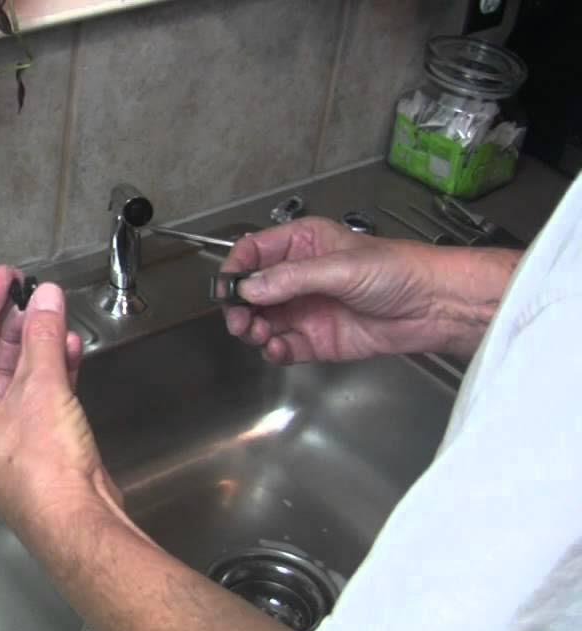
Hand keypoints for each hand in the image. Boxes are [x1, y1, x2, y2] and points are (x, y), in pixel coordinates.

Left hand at [0, 266, 120, 533]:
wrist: (79, 520)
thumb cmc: (43, 471)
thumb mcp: (40, 389)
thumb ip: (40, 337)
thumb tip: (44, 298)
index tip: (2, 280)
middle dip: (8, 323)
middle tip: (26, 290)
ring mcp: (0, 434)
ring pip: (12, 374)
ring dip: (33, 343)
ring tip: (51, 309)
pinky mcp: (32, 441)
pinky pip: (35, 393)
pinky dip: (50, 368)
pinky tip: (67, 344)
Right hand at [222, 217, 517, 362]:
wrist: (435, 306)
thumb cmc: (400, 271)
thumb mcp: (341, 267)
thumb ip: (292, 278)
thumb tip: (250, 287)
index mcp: (302, 245)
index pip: (253, 252)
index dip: (236, 269)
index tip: (228, 289)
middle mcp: (299, 277)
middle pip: (252, 291)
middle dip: (241, 306)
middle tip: (240, 320)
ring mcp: (305, 309)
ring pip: (262, 320)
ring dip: (255, 330)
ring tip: (261, 334)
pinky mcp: (316, 339)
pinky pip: (283, 346)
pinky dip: (274, 350)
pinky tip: (278, 349)